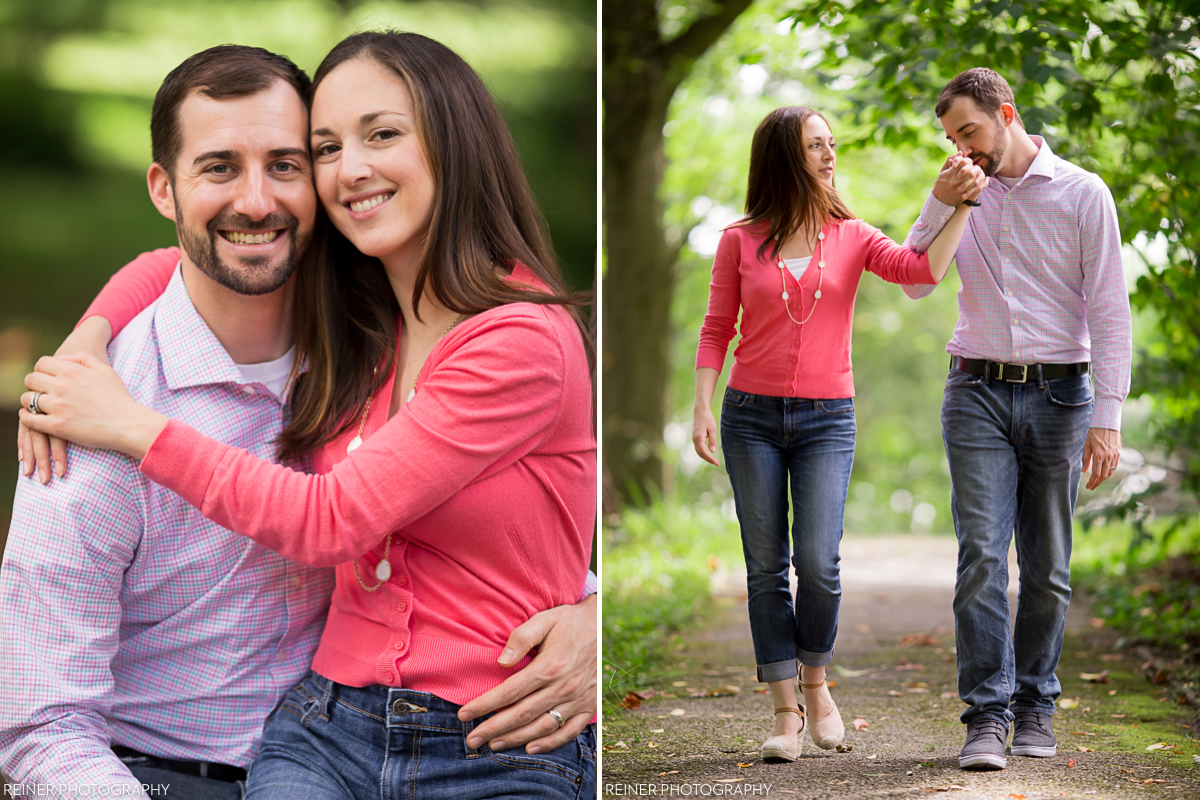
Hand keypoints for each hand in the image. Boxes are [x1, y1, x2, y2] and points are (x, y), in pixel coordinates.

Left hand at [19, 353, 165, 460]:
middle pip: (31, 380)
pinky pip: (29, 420)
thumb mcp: (106, 370)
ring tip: (37, 405)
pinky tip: (31, 417)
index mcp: (71, 370)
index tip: (46, 378)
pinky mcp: (56, 426)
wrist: (128, 424)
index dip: (42, 370)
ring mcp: (57, 407)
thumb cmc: (119, 397)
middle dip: (34, 384)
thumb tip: (62, 359)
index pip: (41, 364)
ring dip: (30, 401)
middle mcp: (61, 386)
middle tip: (40, 391)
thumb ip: (83, 358)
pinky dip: (26, 417)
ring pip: (27, 399)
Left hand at [458, 594, 595, 753]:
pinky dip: (549, 744)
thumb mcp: (544, 619)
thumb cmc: (569, 621)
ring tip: (493, 744)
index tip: (464, 714)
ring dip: (515, 738)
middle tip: (471, 739)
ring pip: (541, 727)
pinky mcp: (588, 705)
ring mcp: (577, 699)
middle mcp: (563, 687)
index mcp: (549, 666)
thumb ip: (521, 638)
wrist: (603, 624)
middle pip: (521, 714)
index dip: (484, 705)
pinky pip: (568, 731)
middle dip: (493, 728)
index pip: (509, 692)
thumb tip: (501, 662)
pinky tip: (530, 748)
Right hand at [692, 406, 719, 465]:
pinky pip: (698, 448)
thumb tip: (712, 452)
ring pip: (698, 451)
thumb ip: (712, 440)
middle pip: (700, 453)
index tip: (717, 463)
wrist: (700, 411)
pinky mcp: (695, 437)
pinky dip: (703, 452)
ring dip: (705, 457)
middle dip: (708, 459)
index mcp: (699, 437)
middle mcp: (695, 439)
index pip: (704, 452)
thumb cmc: (707, 419)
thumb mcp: (712, 429)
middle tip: (716, 463)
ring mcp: (694, 438)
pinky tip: (708, 454)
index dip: (710, 459)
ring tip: (713, 460)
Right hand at [932, 155, 988, 205]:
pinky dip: (977, 186)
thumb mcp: (942, 172)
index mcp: (950, 173)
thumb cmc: (940, 184)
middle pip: (970, 172)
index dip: (968, 162)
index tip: (968, 163)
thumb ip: (950, 162)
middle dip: (975, 169)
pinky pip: (973, 190)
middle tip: (975, 169)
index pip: (963, 163)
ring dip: (977, 178)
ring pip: (973, 181)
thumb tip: (960, 152)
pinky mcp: (962, 196)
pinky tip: (978, 183)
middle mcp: (954, 180)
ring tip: (977, 176)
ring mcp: (958, 189)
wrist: (938, 200)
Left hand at [1082, 427, 1121, 489]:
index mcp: (1099, 455)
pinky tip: (1105, 473)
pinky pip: (1115, 465)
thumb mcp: (1086, 444)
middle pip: (1104, 475)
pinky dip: (1110, 471)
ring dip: (1104, 479)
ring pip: (1111, 472)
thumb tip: (1084, 470)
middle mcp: (1108, 457)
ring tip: (1097, 482)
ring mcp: (1115, 455)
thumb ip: (1085, 458)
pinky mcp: (1118, 452)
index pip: (1096, 474)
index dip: (1092, 482)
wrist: (1107, 423)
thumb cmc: (1094, 432)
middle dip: (1097, 483)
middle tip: (1091, 487)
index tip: (1088, 486)